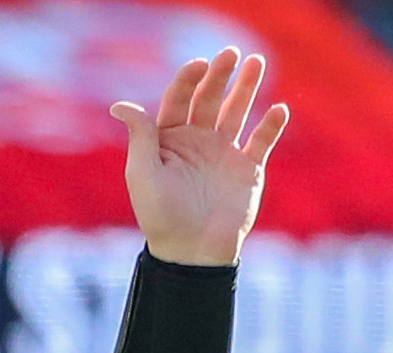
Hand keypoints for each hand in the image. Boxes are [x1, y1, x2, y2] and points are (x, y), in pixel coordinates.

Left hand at [113, 50, 287, 267]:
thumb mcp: (143, 175)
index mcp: (169, 141)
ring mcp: (223, 154)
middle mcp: (197, 142)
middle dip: (219, 75)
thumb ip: (139, 136)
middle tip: (230, 54)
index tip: (199, 65)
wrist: (192, 254)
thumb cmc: (162, 217)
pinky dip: (271, 125)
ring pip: (237, 111)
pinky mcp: (247, 170)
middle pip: (209, 99)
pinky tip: (277, 110)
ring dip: (248, 87)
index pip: (179, 99)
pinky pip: (262, 141)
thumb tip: (119, 104)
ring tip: (257, 63)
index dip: (188, 79)